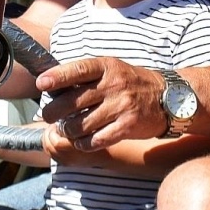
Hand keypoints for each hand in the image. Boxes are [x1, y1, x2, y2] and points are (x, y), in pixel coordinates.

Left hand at [37, 56, 167, 150]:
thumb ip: (86, 75)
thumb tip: (53, 84)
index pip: (78, 70)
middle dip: (54, 112)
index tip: (41, 84)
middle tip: (49, 116)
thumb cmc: (132, 82)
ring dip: (68, 130)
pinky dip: (84, 143)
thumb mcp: (112, 69)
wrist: (168, 97)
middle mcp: (113, 85)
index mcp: (107, 67)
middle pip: (73, 101)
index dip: (57, 77)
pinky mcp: (127, 126)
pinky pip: (96, 140)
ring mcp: (121, 106)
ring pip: (81, 124)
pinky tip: (82, 141)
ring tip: (67, 129)